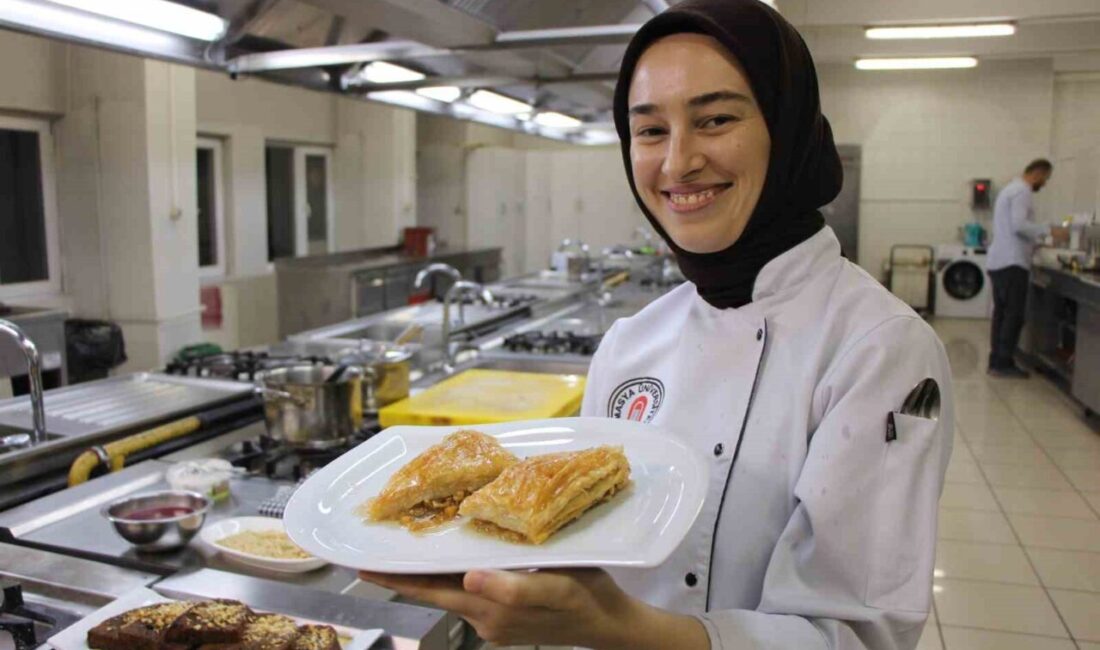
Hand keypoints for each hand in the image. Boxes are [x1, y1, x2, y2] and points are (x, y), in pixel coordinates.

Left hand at [358, 568, 708, 649]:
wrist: (611, 624)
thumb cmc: (586, 600)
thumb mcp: (555, 588)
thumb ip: (511, 589)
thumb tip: (467, 579)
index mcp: (489, 609)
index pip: (431, 591)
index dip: (397, 578)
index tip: (363, 565)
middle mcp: (484, 618)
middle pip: (436, 590)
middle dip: (406, 572)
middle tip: (377, 549)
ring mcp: (495, 620)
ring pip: (453, 590)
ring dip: (432, 571)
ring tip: (414, 545)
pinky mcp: (507, 615)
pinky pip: (473, 591)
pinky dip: (458, 574)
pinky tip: (459, 557)